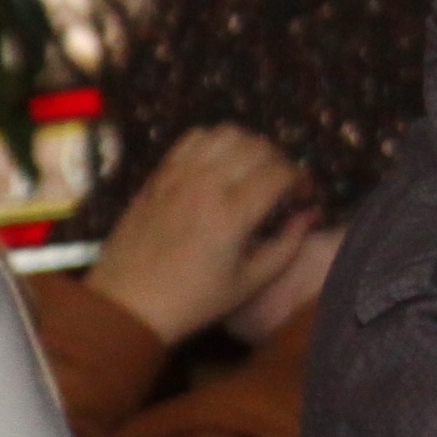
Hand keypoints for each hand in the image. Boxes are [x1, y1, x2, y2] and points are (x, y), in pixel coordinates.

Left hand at [83, 126, 314, 347]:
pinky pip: (193, 139)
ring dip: (249, 146)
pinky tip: (219, 163)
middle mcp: (206, 184)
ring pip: (227, 133)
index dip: (301, 180)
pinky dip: (214, 142)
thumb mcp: (248, 283)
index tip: (303, 196)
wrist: (127, 303)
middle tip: (281, 185)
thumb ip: (286, 246)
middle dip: (279, 161)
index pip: (280, 172)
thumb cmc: (191, 301)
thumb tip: (308, 215)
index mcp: (232, 214)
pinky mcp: (160, 174)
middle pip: (258, 146)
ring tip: (251, 169)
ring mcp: (179, 175)